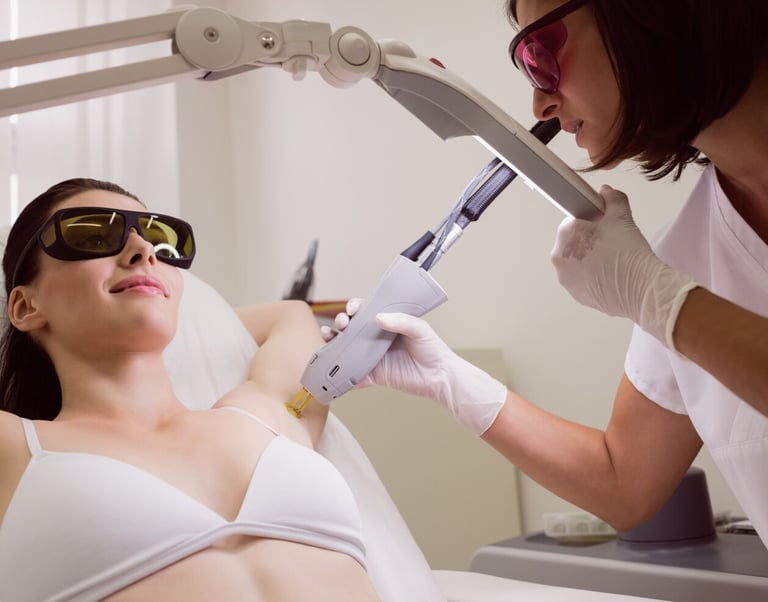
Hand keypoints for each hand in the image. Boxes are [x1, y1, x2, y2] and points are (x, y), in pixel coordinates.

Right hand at [322, 299, 506, 434]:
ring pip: (346, 349)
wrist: (440, 377)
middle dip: (341, 322)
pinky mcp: (373, 375)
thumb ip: (401, 321)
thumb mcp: (419, 329)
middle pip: (351, 328)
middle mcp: (376, 338)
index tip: (352, 309)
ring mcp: (372, 357)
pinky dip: (340, 373)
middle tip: (342, 324)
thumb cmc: (433, 349)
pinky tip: (331, 368)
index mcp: (387, 323)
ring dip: (333, 343)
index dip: (354, 307)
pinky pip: (352, 375)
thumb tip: (378, 317)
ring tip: (327, 338)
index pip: (365, 310)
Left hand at [551, 185, 697, 350]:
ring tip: (612, 261)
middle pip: (572, 243)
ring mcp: (566, 278)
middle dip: (588, 242)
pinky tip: (610, 275)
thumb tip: (606, 191)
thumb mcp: (622, 217)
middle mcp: (559, 257)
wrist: (641, 287)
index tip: (601, 228)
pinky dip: (592, 277)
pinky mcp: (575, 294)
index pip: (572, 222)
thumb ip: (612, 199)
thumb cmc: (628, 252)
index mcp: (565, 234)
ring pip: (576, 263)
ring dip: (588, 260)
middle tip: (610, 244)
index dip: (589, 223)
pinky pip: (581, 280)